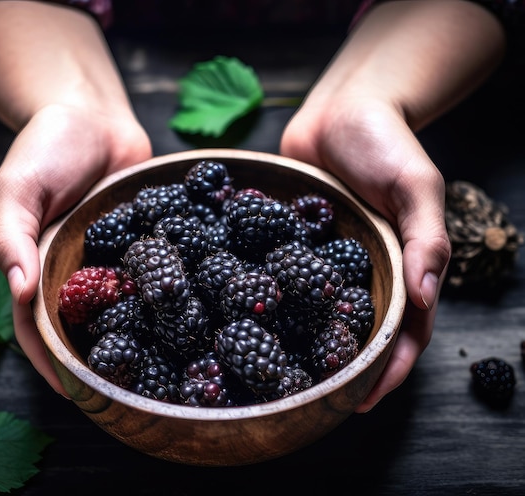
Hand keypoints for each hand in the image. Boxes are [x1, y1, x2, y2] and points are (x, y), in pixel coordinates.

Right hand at [0, 104, 151, 395]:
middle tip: (131, 394)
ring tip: (172, 364)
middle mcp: (81, 270)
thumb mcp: (17, 188)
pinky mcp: (149, 239)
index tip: (77, 394)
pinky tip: (197, 308)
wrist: (93, 114)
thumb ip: (13, 237)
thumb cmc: (46, 147)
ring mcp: (118, 258)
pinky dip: (175, 287)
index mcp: (43, 266)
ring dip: (145, 332)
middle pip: (90, 325)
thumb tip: (20, 290)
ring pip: (130, 304)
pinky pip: (161, 268)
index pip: (41, 325)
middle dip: (106, 359)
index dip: (54, 361)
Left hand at [280, 95, 450, 412]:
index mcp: (398, 267)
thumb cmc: (386, 141)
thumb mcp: (416, 185)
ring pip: (313, 314)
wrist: (341, 109)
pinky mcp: (291, 245)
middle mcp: (360, 273)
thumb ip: (425, 238)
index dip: (386, 370)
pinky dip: (267, 301)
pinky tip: (242, 321)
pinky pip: (280, 278)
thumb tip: (425, 296)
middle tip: (313, 403)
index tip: (362, 402)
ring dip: (299, 345)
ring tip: (274, 376)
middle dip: (339, 370)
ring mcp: (323, 263)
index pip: (401, 331)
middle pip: (353, 333)